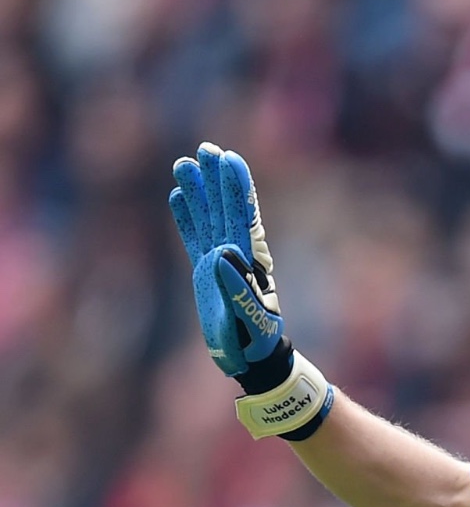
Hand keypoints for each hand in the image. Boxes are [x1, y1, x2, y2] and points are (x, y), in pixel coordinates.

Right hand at [169, 143, 330, 439]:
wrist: (252, 357)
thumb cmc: (255, 340)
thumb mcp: (251, 316)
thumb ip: (239, 287)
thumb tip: (224, 253)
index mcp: (250, 261)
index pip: (243, 217)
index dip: (238, 190)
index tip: (230, 160)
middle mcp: (235, 256)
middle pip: (224, 210)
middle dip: (216, 181)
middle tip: (206, 148)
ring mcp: (219, 261)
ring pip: (207, 219)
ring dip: (197, 193)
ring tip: (184, 163)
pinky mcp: (204, 273)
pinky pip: (193, 238)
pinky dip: (185, 219)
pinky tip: (176, 196)